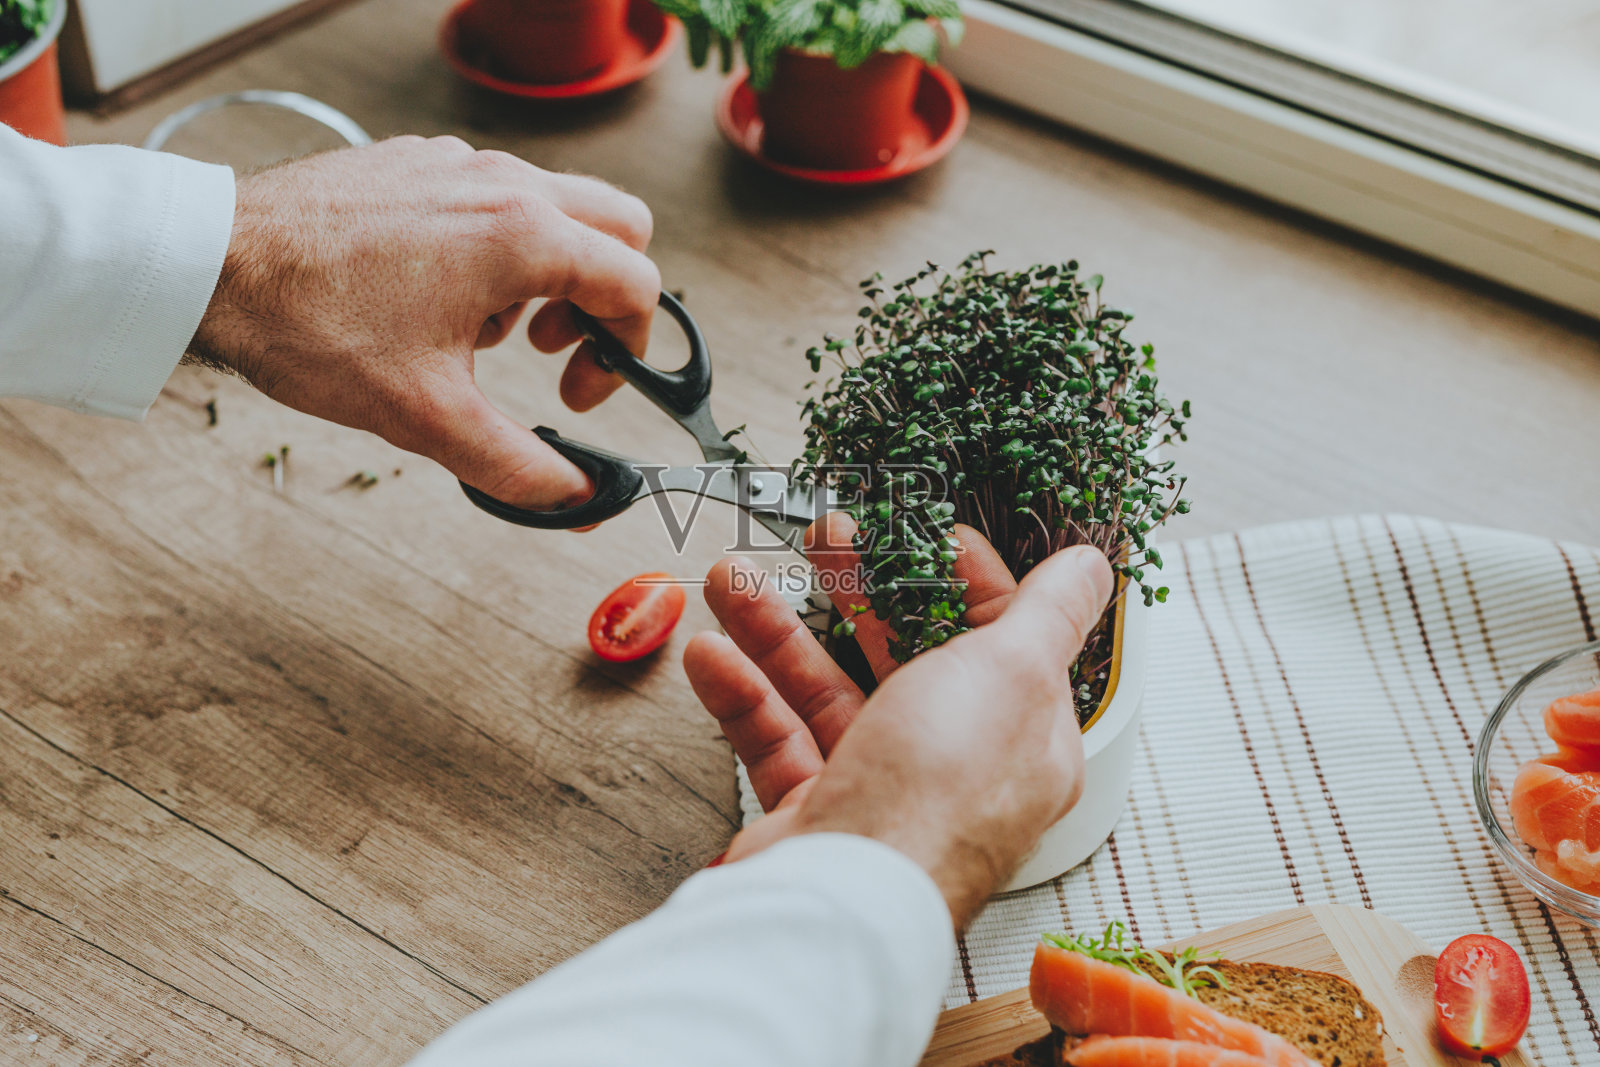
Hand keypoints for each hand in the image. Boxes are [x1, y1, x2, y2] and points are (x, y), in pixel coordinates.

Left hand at [187, 135, 659, 508]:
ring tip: (484, 327)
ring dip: (549, 271)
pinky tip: (436, 294)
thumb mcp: (426, 417)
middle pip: (618, 226)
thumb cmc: (310, 326)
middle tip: (558, 348)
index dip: (627, 352)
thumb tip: (575, 499)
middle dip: (605, 296)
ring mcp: (457, 161)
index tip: (579, 394)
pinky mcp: (415, 159)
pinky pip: (493, 193)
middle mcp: (501, 184)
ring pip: (556, 206)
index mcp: (523, 238)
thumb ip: (517, 465)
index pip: (636, 284)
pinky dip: (495, 243)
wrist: (208, 265)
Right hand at [683, 513, 1113, 926]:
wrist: (843, 899)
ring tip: (734, 579)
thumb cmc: (937, 796)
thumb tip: (1090, 567)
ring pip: (827, 690)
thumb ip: (1050, 612)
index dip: (961, 576)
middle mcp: (956, 767)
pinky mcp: (819, 813)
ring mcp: (884, 791)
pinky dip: (743, 693)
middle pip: (907, 657)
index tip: (921, 532)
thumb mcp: (1013, 672)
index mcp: (1023, 736)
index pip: (1001, 638)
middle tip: (824, 539)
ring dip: (776, 630)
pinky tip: (713, 654)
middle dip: (858, 589)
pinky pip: (777, 738)